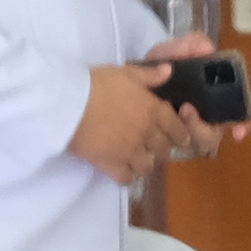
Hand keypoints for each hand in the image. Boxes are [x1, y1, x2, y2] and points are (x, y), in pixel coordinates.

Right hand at [69, 58, 216, 186]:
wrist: (70, 103)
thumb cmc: (97, 84)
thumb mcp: (125, 73)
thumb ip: (149, 75)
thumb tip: (169, 71)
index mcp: (153, 111)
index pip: (177, 128)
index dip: (180, 134)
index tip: (180, 138)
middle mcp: (147, 134)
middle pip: (164, 150)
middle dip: (161, 149)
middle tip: (154, 146)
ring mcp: (130, 152)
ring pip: (148, 167)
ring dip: (144, 163)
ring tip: (136, 159)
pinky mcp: (112, 165)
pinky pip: (126, 179)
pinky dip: (126, 176)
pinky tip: (121, 169)